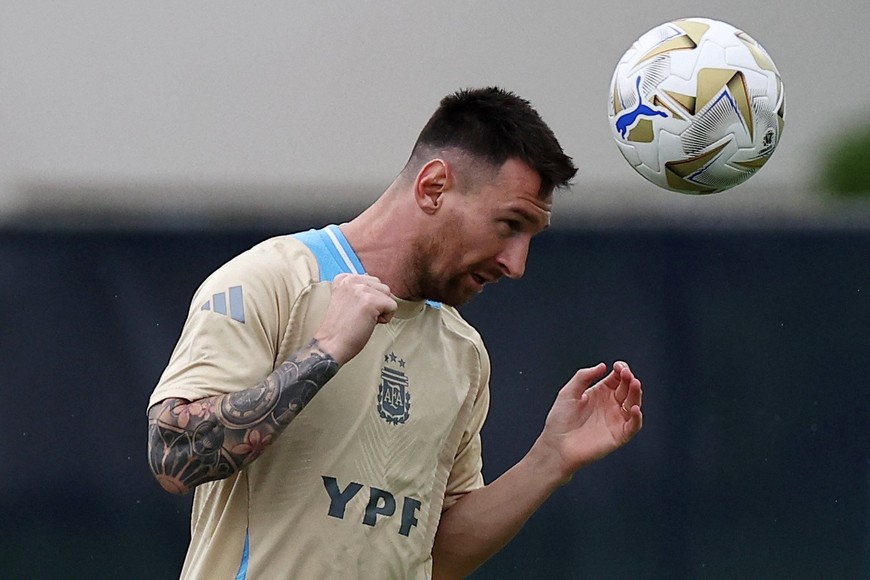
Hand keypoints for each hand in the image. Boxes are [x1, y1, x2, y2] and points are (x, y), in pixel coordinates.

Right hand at [313, 273, 397, 363]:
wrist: (331, 345)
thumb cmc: (340, 328)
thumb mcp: (346, 300)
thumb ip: (359, 290)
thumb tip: (379, 288)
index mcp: (344, 278)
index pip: (372, 281)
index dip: (370, 299)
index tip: (355, 310)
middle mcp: (351, 280)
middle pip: (382, 287)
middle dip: (377, 303)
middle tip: (360, 316)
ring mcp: (360, 290)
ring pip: (388, 296)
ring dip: (381, 310)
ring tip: (364, 319)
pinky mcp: (370, 301)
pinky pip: (392, 307)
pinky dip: (385, 319)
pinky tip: (369, 323)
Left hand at [534, 361, 642, 481]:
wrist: (556, 445)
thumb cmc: (560, 420)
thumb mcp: (568, 392)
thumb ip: (583, 376)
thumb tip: (603, 366)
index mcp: (600, 393)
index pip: (617, 378)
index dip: (622, 370)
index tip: (619, 366)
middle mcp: (611, 405)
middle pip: (627, 389)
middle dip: (629, 379)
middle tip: (627, 374)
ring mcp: (616, 420)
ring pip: (633, 404)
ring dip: (636, 394)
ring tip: (634, 384)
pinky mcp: (619, 435)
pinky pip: (633, 426)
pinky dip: (637, 418)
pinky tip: (634, 408)